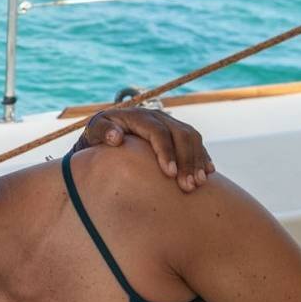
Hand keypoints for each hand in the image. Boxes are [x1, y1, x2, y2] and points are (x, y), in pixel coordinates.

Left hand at [78, 107, 213, 191]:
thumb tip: (115, 137)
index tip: (170, 173)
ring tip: (198, 183)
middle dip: (187, 160)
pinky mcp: (175, 133)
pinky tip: (207, 173)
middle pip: (180, 134)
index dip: (166, 151)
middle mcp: (156, 117)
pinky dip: (202, 156)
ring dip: (198, 160)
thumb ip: (101, 131)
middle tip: (188, 186)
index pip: (157, 132)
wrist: (104, 135)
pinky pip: (194, 142)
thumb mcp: (92, 133)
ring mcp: (168, 123)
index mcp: (137, 116)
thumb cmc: (96, 138)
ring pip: (191, 138)